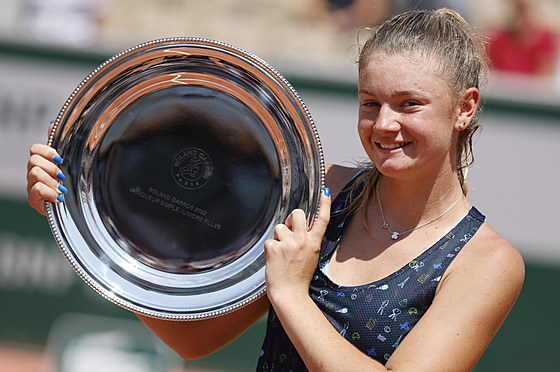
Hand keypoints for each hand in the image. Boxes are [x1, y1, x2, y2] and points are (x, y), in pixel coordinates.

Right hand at [26, 123, 66, 214]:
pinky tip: (59, 198)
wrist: (77, 207)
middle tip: (62, 176)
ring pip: (34, 174)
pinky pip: (36, 190)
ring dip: (51, 181)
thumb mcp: (71, 163)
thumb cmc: (73, 184)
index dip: (46, 151)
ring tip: (62, 189)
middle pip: (33, 160)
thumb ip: (62, 144)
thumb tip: (52, 123)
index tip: (60, 159)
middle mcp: (34, 173)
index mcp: (43, 162)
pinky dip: (49, 192)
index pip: (34, 149)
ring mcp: (32, 186)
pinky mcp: (33, 200)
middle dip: (50, 167)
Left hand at [264, 188, 331, 303]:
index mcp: (314, 243)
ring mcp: (288, 244)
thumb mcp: (310, 257)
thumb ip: (305, 241)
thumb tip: (295, 227)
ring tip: (281, 254)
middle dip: (290, 219)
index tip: (325, 192)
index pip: (322, 220)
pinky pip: (269, 241)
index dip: (325, 204)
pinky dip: (269, 250)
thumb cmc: (299, 277)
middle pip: (297, 214)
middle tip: (289, 232)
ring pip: (279, 228)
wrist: (290, 294)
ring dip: (278, 238)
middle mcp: (302, 241)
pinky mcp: (274, 248)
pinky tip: (274, 261)